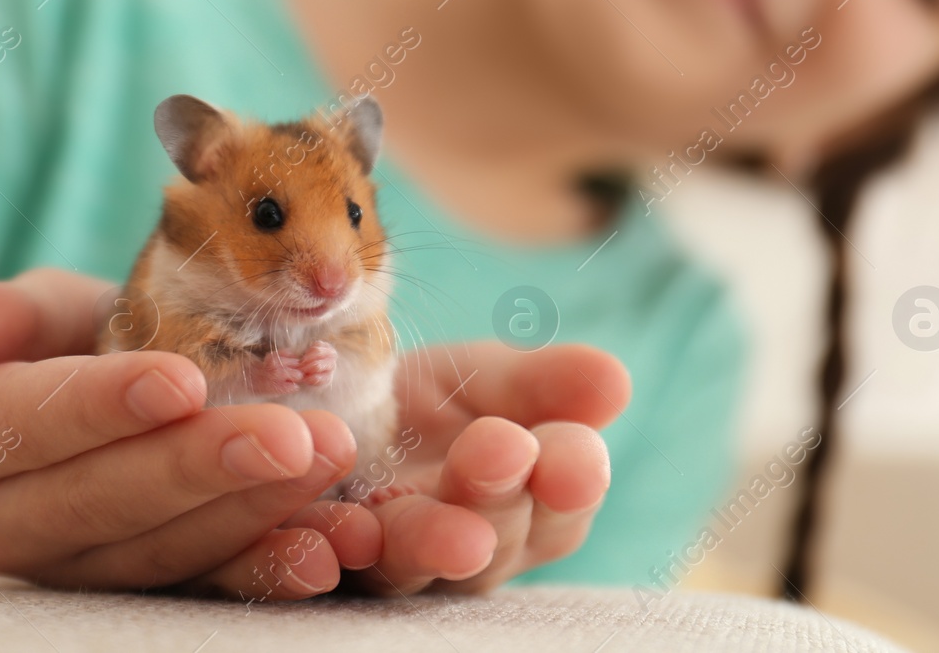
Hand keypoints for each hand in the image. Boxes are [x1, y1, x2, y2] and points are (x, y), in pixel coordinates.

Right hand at [0, 267, 381, 597]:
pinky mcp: (144, 599)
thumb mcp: (39, 316)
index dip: (103, 405)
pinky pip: (206, 591)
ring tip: (331, 459)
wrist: (95, 414)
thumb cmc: (68, 348)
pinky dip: (269, 571)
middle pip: (105, 498)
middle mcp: (7, 523)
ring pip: (163, 551)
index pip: (29, 424)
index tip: (182, 379)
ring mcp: (77, 573)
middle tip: (292, 433)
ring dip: (254, 512)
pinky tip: (329, 549)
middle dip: (203, 466)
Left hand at [329, 341, 629, 595]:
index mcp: (528, 503)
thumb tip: (615, 380)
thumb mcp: (492, 378)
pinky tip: (338, 528)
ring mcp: (392, 559)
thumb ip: (546, 384)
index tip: (569, 450)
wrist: (330, 398)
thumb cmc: (434, 401)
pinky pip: (325, 560)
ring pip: (411, 561)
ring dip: (424, 542)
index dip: (571, 477)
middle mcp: (467, 546)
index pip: (563, 501)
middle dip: (498, 495)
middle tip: (501, 448)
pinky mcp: (323, 556)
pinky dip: (330, 548)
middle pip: (494, 539)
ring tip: (435, 525)